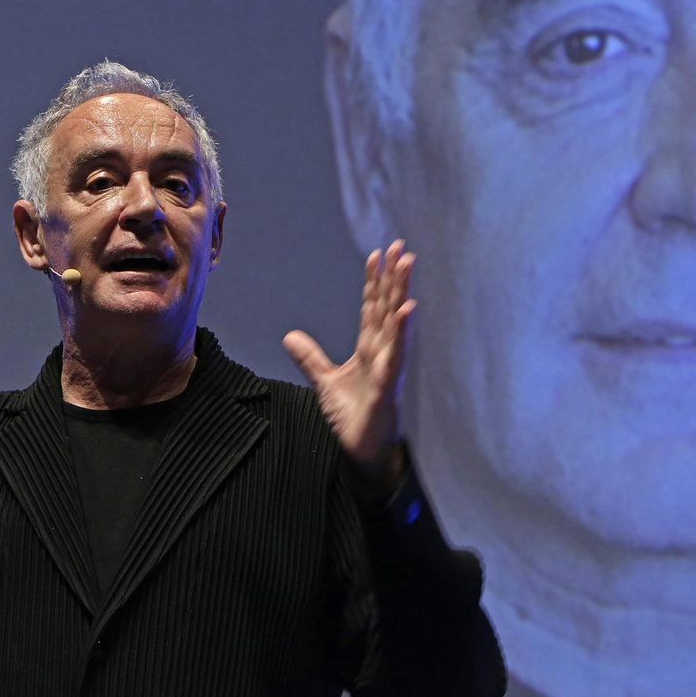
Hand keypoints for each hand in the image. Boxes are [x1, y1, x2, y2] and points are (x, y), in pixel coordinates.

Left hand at [283, 240, 414, 487]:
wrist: (364, 450)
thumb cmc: (354, 417)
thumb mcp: (324, 382)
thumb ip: (310, 357)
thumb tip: (289, 336)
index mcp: (369, 348)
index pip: (372, 307)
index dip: (374, 282)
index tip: (377, 255)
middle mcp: (382, 350)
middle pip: (387, 305)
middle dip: (393, 276)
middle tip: (399, 246)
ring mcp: (389, 364)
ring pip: (396, 320)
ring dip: (401, 292)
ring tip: (406, 264)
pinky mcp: (390, 382)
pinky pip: (397, 352)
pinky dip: (401, 330)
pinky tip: (406, 309)